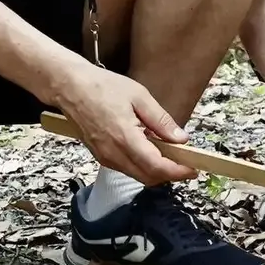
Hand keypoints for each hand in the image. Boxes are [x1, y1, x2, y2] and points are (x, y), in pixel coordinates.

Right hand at [53, 61, 197, 185]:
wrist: (71, 88)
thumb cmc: (103, 87)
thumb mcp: (139, 96)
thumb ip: (161, 120)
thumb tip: (180, 139)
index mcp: (125, 138)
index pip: (156, 167)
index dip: (178, 172)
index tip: (193, 169)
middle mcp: (113, 154)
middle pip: (148, 177)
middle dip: (170, 174)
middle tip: (187, 163)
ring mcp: (105, 157)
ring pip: (137, 175)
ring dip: (156, 171)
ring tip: (171, 154)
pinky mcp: (100, 156)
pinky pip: (126, 168)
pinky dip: (142, 166)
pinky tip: (149, 149)